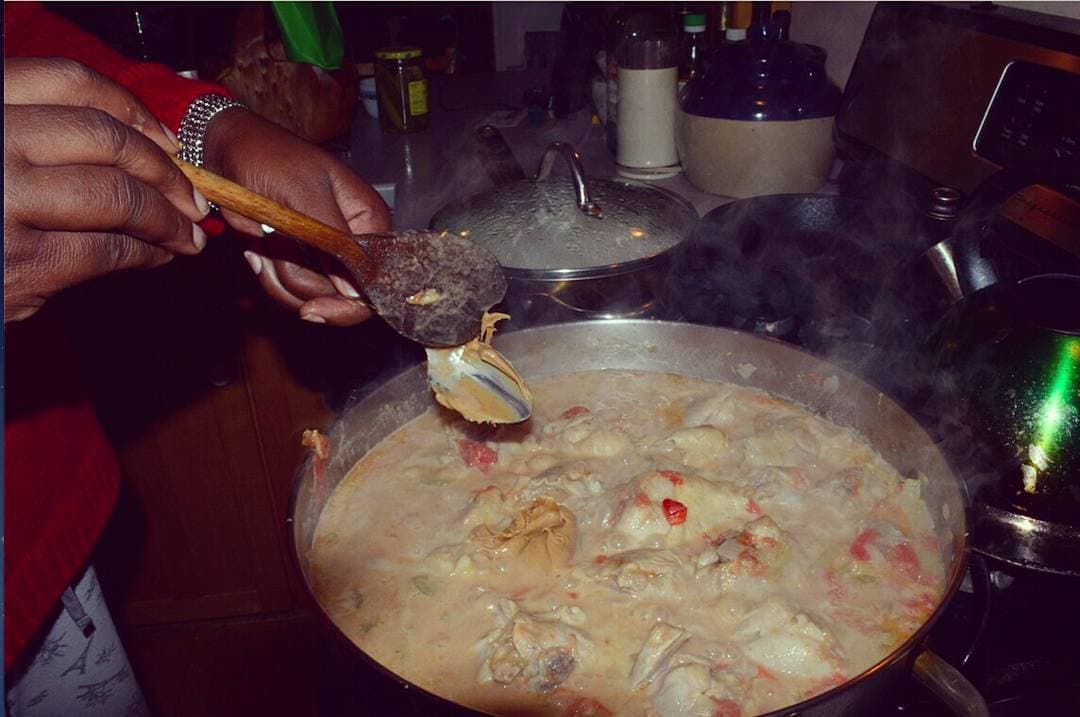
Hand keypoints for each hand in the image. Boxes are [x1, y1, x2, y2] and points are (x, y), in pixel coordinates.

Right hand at [4, 58, 209, 322]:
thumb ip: (27, 136)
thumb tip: (128, 149)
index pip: (69, 82)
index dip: (131, 108)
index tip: (165, 136)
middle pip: (106, 139)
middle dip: (165, 169)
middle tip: (192, 194)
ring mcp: (6, 201)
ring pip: (118, 196)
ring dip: (167, 218)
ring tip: (185, 233)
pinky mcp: (22, 263)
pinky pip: (108, 251)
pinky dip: (146, 254)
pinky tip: (156, 256)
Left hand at [202, 108, 391, 326]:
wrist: (227, 150)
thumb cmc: (270, 158)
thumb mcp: (304, 195)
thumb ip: (335, 242)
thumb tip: (356, 291)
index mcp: (368, 222)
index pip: (376, 281)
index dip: (349, 305)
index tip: (313, 308)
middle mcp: (351, 244)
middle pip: (339, 297)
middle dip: (299, 279)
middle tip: (275, 244)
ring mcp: (322, 255)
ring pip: (308, 296)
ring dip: (278, 274)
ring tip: (264, 238)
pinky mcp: (296, 261)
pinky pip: (285, 290)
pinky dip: (266, 272)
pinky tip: (257, 247)